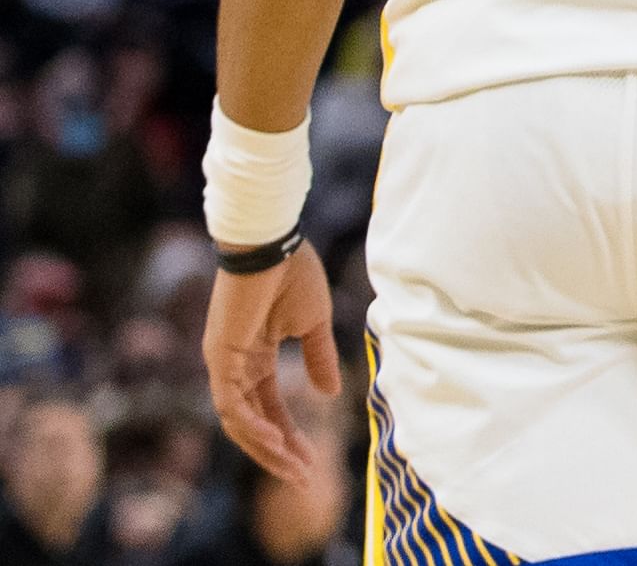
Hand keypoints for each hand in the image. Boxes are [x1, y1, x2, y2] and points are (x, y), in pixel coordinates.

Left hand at [203, 241, 342, 482]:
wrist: (272, 244)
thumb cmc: (293, 274)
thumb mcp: (313, 324)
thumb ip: (318, 359)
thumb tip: (330, 395)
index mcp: (254, 358)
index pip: (269, 409)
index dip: (290, 435)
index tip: (312, 460)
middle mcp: (234, 367)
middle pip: (252, 424)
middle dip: (277, 454)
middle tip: (304, 478)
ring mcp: (223, 364)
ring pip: (239, 421)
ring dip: (265, 448)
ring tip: (294, 468)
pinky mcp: (220, 358)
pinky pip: (231, 403)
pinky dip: (251, 425)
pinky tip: (276, 441)